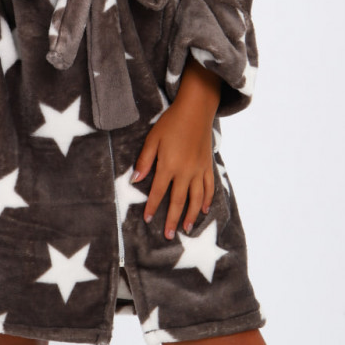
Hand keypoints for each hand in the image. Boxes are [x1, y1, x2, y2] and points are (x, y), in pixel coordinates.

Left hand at [132, 62, 219, 238]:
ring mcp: (199, 170)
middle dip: (172, 219)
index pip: (158, 192)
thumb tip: (136, 179)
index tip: (148, 220)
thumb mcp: (153, 138)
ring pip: (196, 199)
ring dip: (191, 215)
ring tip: (186, 230)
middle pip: (178, 201)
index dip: (152, 207)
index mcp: (169, 165)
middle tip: (168, 235)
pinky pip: (209, 188)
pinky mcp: (208, 166)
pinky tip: (203, 210)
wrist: (196, 109)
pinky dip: (207, 200)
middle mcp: (185, 172)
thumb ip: (145, 160)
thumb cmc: (171, 122)